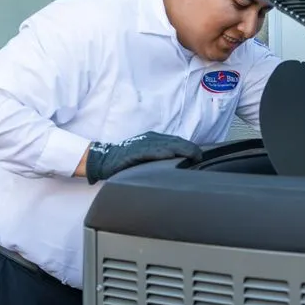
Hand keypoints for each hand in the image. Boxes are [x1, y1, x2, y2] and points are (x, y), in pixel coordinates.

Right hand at [83, 131, 202, 184]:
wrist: (103, 159)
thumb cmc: (125, 160)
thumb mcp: (146, 156)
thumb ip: (160, 158)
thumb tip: (178, 165)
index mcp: (155, 139)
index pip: (178, 141)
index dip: (190, 148)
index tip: (200, 156)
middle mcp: (151, 139)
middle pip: (176, 142)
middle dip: (190, 149)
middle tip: (201, 158)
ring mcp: (144, 144)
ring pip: (168, 145)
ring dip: (182, 150)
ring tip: (194, 156)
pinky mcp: (136, 152)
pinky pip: (153, 151)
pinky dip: (164, 153)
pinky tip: (172, 156)